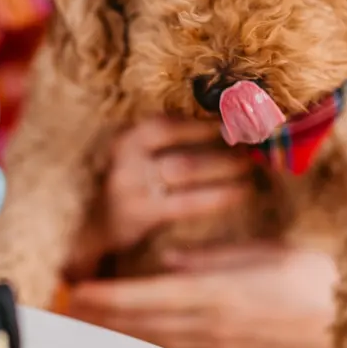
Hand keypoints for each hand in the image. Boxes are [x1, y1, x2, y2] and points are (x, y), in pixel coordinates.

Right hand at [66, 118, 252, 277]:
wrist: (93, 229)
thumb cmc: (130, 190)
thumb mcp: (139, 161)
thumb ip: (168, 146)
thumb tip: (224, 126)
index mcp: (127, 140)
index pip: (168, 123)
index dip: (203, 121)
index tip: (235, 118)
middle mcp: (126, 159)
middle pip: (183, 144)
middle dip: (221, 143)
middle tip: (253, 143)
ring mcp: (131, 187)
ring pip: (186, 168)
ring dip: (223, 166)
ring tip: (251, 166)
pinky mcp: (140, 214)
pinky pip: (186, 202)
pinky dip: (217, 195)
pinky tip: (240, 192)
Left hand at [67, 242, 339, 347]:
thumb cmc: (319, 279)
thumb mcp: (267, 254)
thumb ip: (213, 259)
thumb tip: (167, 262)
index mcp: (220, 293)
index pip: (150, 296)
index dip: (111, 295)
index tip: (81, 290)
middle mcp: (213, 323)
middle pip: (144, 322)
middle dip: (104, 315)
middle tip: (68, 306)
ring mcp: (221, 342)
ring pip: (157, 337)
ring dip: (120, 330)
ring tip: (89, 319)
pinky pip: (179, 346)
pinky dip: (149, 339)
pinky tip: (133, 334)